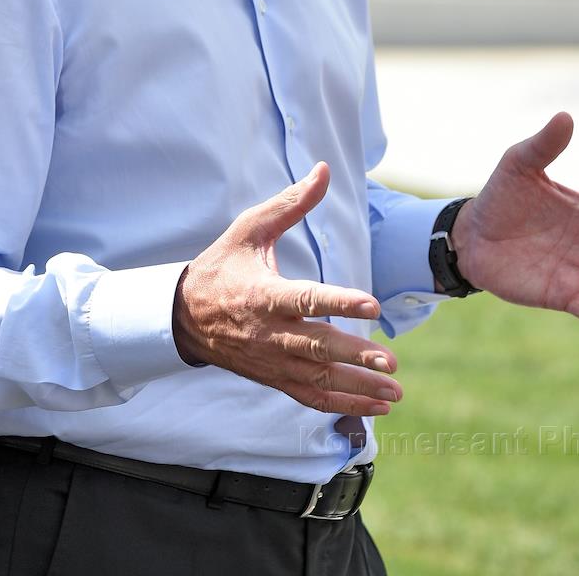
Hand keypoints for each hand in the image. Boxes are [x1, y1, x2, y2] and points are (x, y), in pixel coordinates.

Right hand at [172, 163, 401, 416]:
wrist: (184, 315)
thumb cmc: (222, 265)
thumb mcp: (250, 228)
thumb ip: (291, 203)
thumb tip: (323, 170)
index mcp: (265, 294)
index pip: (307, 299)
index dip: (340, 303)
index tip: (372, 306)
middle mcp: (270, 333)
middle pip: (318, 347)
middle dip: (355, 357)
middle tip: (391, 363)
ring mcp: (273, 360)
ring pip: (320, 379)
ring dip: (358, 388)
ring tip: (394, 391)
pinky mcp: (275, 378)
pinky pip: (311, 397)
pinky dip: (343, 406)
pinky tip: (375, 408)